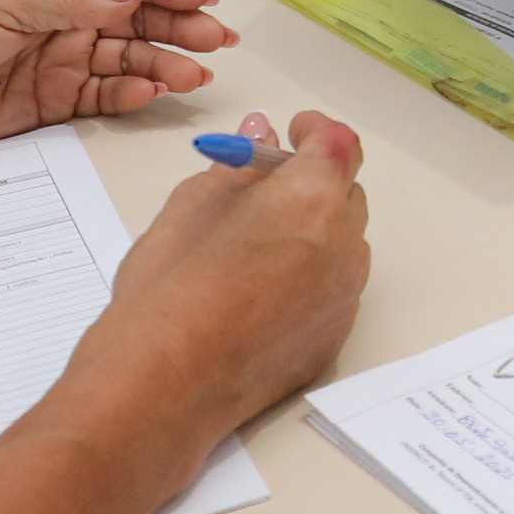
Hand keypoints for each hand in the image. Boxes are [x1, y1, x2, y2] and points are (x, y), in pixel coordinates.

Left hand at [0, 0, 233, 148]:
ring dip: (164, 64)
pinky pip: (105, 96)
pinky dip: (131, 95)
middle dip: (180, 26)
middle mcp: (64, 18)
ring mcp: (61, 60)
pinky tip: (151, 92)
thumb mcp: (7, 2)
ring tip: (192, 74)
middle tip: (214, 40)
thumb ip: (75, 1)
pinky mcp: (53, 102)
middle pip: (138, 18)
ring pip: (129, 59)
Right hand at [61, 112, 370, 447]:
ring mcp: (345, 296)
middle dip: (312, 183)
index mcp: (311, 196)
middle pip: (345, 194)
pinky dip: (310, 279)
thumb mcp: (193, 203)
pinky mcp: (335, 338)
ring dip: (313, 232)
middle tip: (262, 189)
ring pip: (341, 245)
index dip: (316, 131)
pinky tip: (259, 293)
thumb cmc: (172, 289)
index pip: (338, 143)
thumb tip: (260, 136)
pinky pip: (333, 291)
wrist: (168, 382)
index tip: (295, 131)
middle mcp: (343, 244)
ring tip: (254, 247)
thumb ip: (240, 165)